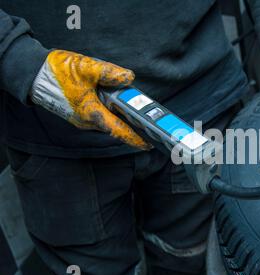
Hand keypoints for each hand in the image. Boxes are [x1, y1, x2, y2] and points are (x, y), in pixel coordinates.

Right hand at [30, 50, 149, 149]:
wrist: (33, 75)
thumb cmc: (57, 72)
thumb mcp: (86, 68)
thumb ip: (109, 73)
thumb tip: (129, 78)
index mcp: (91, 113)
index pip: (118, 130)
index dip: (135, 139)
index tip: (148, 144)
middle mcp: (87, 121)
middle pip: (115, 127)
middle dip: (132, 127)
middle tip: (149, 126)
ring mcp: (82, 119)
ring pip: (107, 121)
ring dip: (120, 119)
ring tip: (136, 114)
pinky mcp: (78, 114)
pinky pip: (99, 117)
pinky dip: (110, 113)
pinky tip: (116, 104)